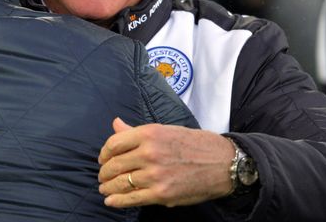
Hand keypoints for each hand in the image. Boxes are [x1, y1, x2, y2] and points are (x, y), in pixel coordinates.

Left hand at [98, 118, 233, 207]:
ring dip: (108, 187)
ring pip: (120, 183)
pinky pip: (132, 199)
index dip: (104, 153)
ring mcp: (155, 175)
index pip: (114, 143)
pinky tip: (111, 201)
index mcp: (149, 134)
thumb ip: (137, 131)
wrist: (222, 163)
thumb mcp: (165, 130)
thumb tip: (115, 124)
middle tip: (103, 176)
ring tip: (105, 188)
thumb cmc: (194, 144)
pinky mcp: (161, 194)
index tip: (103, 158)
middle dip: (104, 172)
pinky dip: (117, 201)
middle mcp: (149, 153)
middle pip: (114, 164)